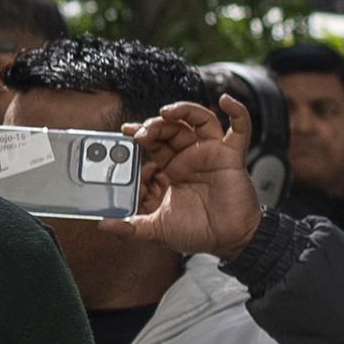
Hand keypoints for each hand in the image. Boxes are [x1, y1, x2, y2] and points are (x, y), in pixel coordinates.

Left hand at [127, 101, 263, 261]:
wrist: (227, 242)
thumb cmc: (197, 233)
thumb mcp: (156, 229)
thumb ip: (130, 228)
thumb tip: (104, 225)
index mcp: (172, 169)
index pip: (154, 142)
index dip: (141, 133)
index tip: (126, 131)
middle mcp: (191, 157)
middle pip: (173, 128)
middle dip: (156, 125)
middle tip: (142, 132)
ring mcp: (212, 154)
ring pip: (199, 121)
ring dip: (184, 111)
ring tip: (167, 113)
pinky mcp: (231, 157)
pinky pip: (240, 130)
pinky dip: (238, 113)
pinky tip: (226, 101)